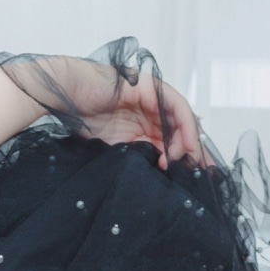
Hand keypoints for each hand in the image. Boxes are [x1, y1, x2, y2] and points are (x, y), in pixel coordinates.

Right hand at [43, 56, 206, 169]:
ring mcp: (153, 99)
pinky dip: (185, 125)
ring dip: (188, 142)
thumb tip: (162, 175)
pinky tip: (187, 144)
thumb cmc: (85, 122)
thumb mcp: (121, 149)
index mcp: (145, 126)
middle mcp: (153, 112)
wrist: (68, 97)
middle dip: (195, 154)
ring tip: (186, 161)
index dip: (186, 161)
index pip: (173, 143)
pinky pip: (176, 106)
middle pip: (183, 132)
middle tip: (202, 176)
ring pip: (183, 120)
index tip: (196, 182)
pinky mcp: (152, 88)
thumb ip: (143, 156)